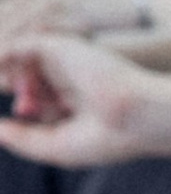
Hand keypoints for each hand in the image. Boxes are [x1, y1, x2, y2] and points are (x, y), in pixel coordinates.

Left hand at [0, 28, 163, 168]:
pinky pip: (19, 46)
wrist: (134, 116)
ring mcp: (63, 63)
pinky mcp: (59, 47)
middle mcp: (69, 80)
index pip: (36, 101)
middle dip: (18, 93)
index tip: (24, 118)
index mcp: (74, 103)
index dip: (25, 110)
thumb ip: (23, 140)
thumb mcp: (56, 147)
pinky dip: (6, 57)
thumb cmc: (106, 138)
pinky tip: (6, 71)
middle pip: (26, 81)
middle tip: (24, 108)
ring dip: (10, 78)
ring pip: (21, 62)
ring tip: (18, 95)